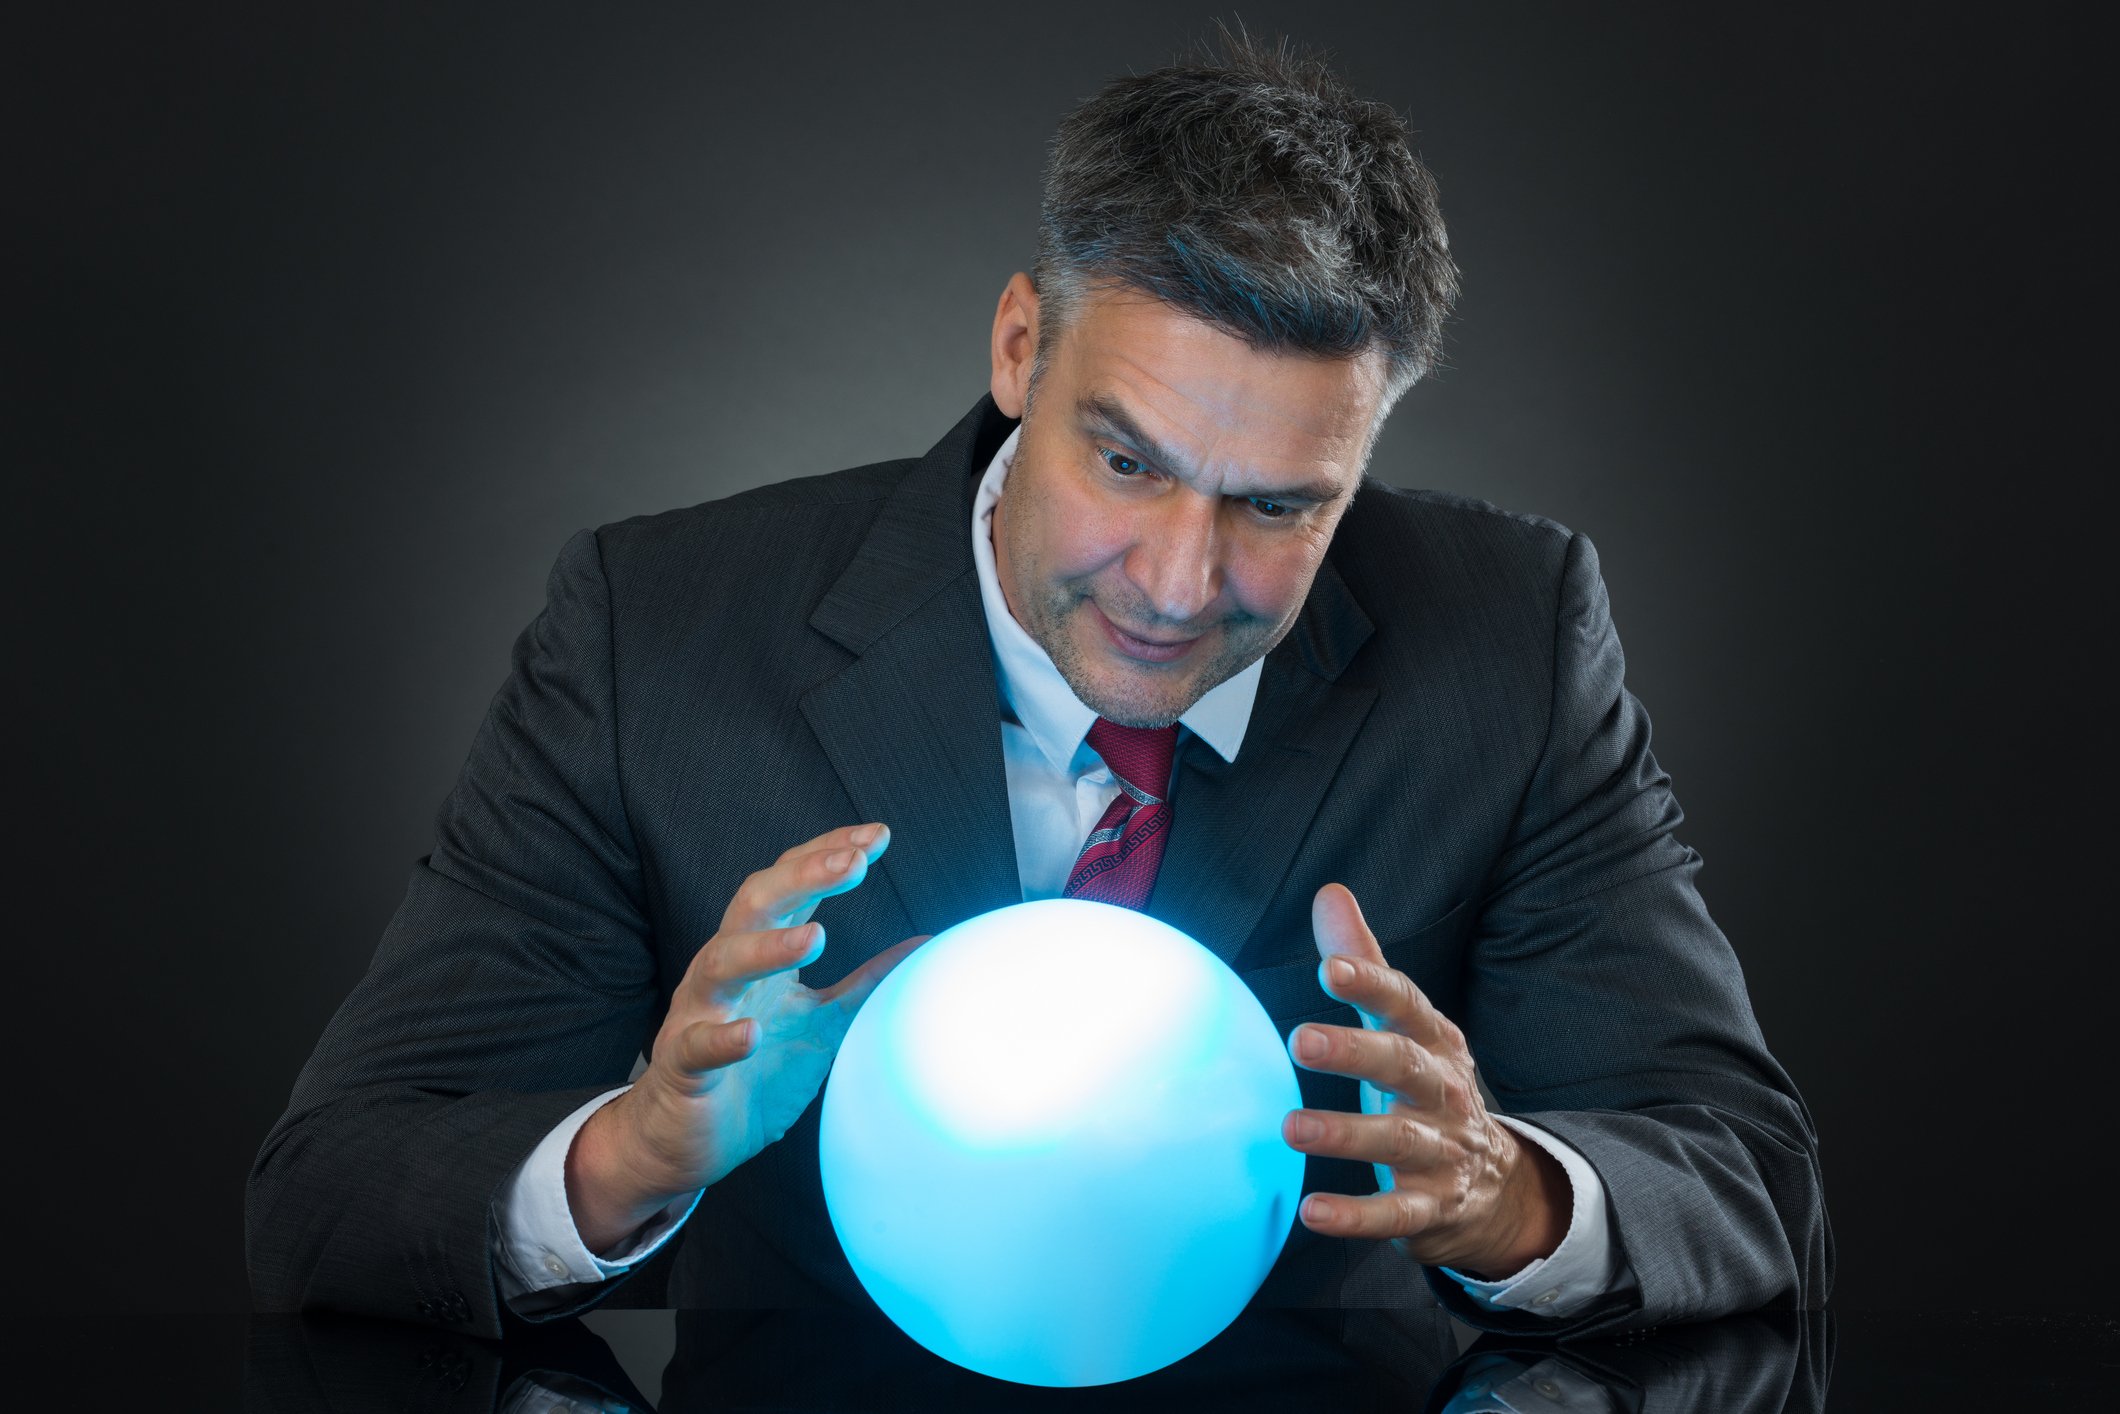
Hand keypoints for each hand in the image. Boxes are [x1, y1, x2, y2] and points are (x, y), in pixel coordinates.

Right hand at [566, 823, 930, 1252]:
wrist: (683, 1140)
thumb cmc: (753, 1072)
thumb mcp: (822, 1021)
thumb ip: (865, 982)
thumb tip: (924, 943)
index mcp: (758, 955)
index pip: (791, 887)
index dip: (829, 855)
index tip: (877, 836)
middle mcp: (724, 972)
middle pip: (754, 905)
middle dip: (803, 877)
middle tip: (853, 861)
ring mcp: (698, 1016)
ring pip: (720, 964)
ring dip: (766, 948)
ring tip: (814, 937)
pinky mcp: (682, 1068)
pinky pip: (696, 1047)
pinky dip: (720, 1038)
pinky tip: (749, 1034)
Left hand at [1279, 883, 1569, 1277]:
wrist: (1498, 1188)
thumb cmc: (1428, 1089)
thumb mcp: (1405, 1027)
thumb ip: (1364, 965)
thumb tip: (1329, 893)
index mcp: (1434, 1041)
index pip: (1405, 1004)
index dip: (1370, 984)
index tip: (1328, 969)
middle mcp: (1444, 1092)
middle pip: (1404, 1066)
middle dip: (1355, 1052)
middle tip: (1299, 1041)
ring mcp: (1443, 1152)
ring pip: (1398, 1139)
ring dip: (1345, 1134)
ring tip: (1290, 1128)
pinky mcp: (1433, 1208)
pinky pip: (1396, 1214)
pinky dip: (1357, 1216)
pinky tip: (1312, 1213)